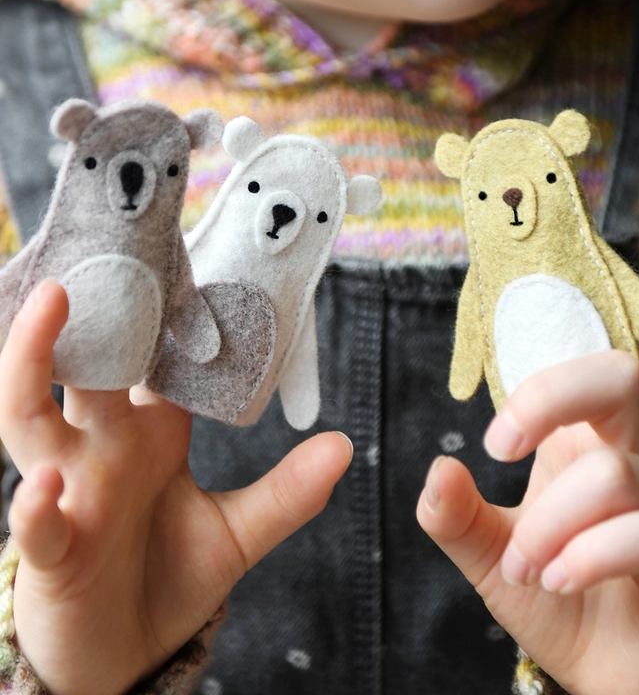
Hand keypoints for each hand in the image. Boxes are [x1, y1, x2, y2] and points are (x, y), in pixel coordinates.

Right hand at [0, 280, 352, 694]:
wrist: (127, 654)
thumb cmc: (170, 577)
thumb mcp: (239, 532)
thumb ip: (287, 492)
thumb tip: (345, 446)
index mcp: (147, 431)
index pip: (152, 356)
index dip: (164, 308)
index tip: (182, 253)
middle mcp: (100, 447)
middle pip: (86, 363)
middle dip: (92, 307)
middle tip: (109, 246)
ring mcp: (68, 491)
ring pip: (30, 416)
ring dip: (35, 362)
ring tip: (52, 307)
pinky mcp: (52, 551)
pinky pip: (36, 522)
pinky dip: (36, 504)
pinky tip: (48, 487)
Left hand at [417, 350, 638, 694]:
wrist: (601, 670)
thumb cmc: (554, 595)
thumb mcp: (488, 552)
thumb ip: (455, 515)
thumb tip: (439, 469)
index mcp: (587, 441)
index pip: (585, 370)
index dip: (538, 394)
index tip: (495, 447)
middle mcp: (636, 458)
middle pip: (621, 375)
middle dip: (550, 400)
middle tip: (500, 453)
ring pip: (611, 475)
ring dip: (548, 525)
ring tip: (523, 568)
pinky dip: (587, 557)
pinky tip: (559, 581)